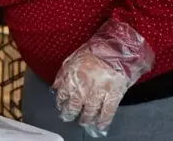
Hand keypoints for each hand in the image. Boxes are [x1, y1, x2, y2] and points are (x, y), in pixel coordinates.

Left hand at [53, 20, 153, 136]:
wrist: (117, 47)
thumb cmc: (94, 51)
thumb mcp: (73, 59)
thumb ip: (63, 74)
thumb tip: (55, 88)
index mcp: (73, 75)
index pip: (63, 93)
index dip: (61, 101)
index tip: (61, 106)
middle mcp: (84, 85)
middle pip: (75, 105)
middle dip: (71, 113)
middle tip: (69, 118)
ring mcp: (99, 91)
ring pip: (90, 110)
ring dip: (86, 118)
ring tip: (84, 123)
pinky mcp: (114, 94)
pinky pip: (108, 110)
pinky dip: (104, 120)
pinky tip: (100, 126)